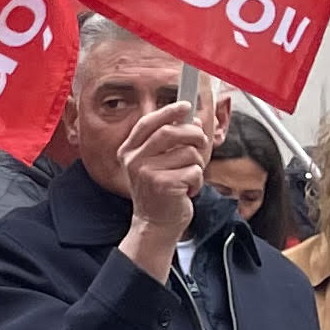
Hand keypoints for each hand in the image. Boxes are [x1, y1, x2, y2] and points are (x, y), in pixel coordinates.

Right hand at [113, 101, 209, 265]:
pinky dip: (197, 181)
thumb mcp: (156, 163)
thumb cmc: (161, 191)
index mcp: (129, 151)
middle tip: (200, 142)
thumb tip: (191, 121)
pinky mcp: (163, 185)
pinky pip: (193, 171)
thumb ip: (169, 142)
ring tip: (188, 176)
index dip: (168, 111)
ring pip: (187, 152)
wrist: (155, 224)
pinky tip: (187, 190)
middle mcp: (134, 160)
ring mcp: (146, 172)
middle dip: (193, 134)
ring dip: (197, 164)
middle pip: (170, 132)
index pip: (148, 123)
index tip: (186, 105)